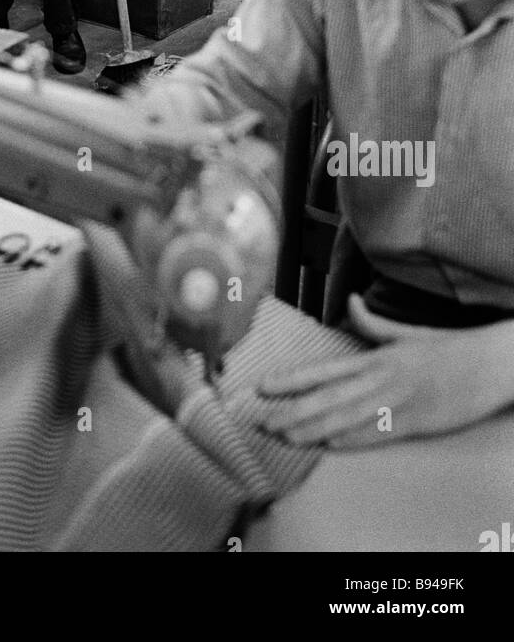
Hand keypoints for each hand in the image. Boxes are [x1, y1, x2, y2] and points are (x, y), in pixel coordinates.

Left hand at [248, 294, 513, 447]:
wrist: (488, 365)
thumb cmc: (448, 349)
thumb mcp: (406, 333)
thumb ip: (373, 323)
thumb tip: (350, 301)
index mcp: (375, 358)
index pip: (323, 370)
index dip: (290, 379)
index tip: (261, 386)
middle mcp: (379, 379)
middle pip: (327, 398)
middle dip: (291, 410)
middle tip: (261, 420)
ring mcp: (397, 402)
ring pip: (345, 418)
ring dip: (312, 428)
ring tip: (284, 436)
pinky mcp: (416, 423)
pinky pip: (377, 434)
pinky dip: (352, 440)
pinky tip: (329, 447)